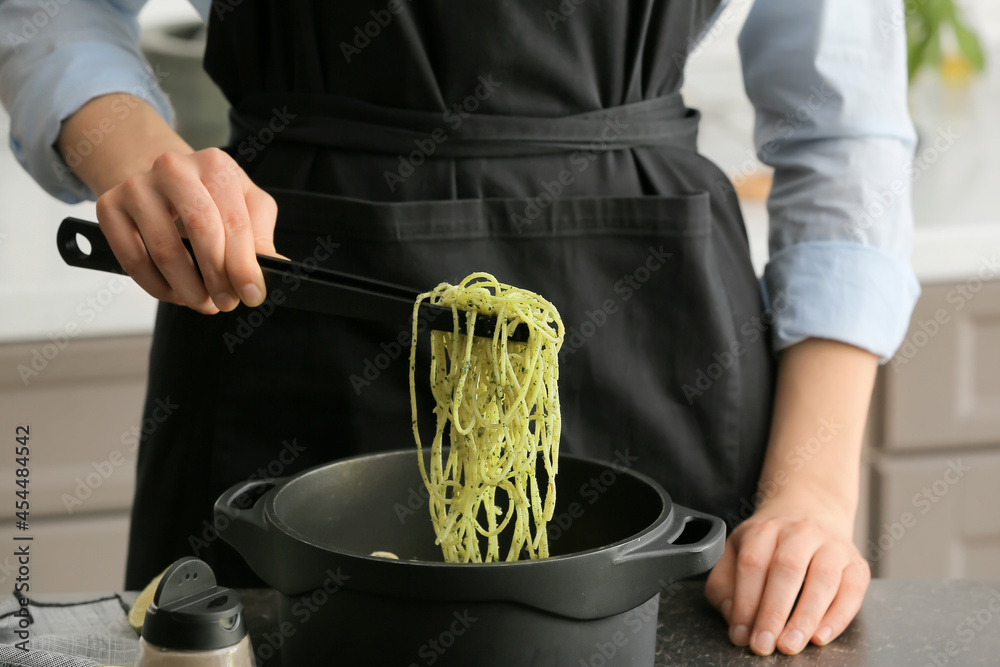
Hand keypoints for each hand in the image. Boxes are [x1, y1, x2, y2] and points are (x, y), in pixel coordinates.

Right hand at [95, 147, 277, 313]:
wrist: (161, 182)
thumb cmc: (210, 198)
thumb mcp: (245, 206)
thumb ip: (261, 236)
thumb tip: (275, 267)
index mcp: (214, 164)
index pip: (234, 221)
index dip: (245, 264)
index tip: (253, 294)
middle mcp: (173, 167)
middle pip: (200, 230)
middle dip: (217, 276)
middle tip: (226, 303)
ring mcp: (137, 185)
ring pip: (164, 249)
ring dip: (187, 287)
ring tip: (203, 302)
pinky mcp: (108, 206)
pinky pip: (133, 258)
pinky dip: (156, 286)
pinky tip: (175, 293)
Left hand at [704, 497, 870, 655]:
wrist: (810, 512)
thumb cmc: (769, 544)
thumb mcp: (735, 552)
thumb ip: (725, 586)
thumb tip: (733, 619)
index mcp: (764, 530)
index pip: (753, 564)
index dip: (745, 602)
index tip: (740, 633)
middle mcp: (800, 532)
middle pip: (787, 569)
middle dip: (774, 612)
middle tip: (765, 644)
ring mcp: (832, 545)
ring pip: (823, 578)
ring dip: (806, 617)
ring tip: (790, 645)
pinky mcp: (857, 563)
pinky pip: (852, 590)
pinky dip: (838, 617)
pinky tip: (820, 636)